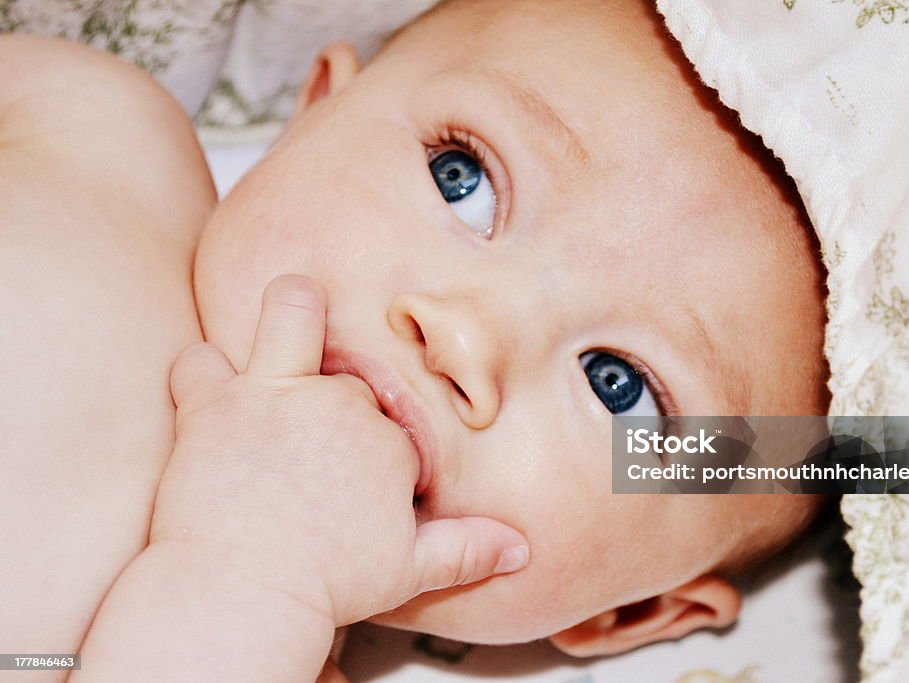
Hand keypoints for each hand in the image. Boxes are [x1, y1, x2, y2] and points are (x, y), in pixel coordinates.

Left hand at [153, 274, 528, 625]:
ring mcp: (274, 396)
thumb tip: (519, 546)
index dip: (375, 449)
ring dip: (290, 316)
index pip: (390, 422)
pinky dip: (202, 374)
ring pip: (289, 309)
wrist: (246, 592)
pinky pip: (200, 360)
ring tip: (288, 337)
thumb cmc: (327, 584)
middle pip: (347, 371)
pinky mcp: (214, 404)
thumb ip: (467, 549)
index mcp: (386, 441)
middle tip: (315, 435)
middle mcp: (335, 404)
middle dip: (336, 396)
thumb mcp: (411, 570)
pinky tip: (210, 394)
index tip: (356, 482)